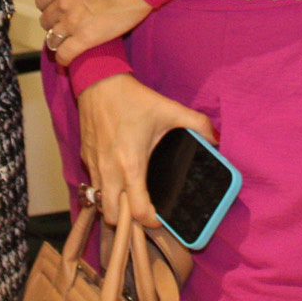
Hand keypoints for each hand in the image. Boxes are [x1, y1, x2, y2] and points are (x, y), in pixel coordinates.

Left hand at [37, 0, 151, 63]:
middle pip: (46, 20)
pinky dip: (63, 59)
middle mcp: (62, 4)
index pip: (42, 0)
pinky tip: (66, 60)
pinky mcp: (85, 39)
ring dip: (56, 40)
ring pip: (52, 37)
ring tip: (66, 41)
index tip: (55, 7)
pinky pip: (66, 54)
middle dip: (52, 22)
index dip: (47, 5)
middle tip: (63, 23)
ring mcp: (72, 23)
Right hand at [76, 73, 214, 229]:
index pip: (138, 211)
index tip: (159, 217)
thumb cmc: (133, 98)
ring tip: (129, 196)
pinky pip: (93, 185)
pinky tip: (116, 176)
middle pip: (112, 217)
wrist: (99, 81)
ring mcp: (94, 166)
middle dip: (127, 220)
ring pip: (99, 204)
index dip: (151, 221)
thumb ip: (197, 123)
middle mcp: (110, 171)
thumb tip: (216, 139)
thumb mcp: (169, 109)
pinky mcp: (85, 158)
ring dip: (113, 206)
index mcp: (132, 165)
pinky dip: (103, 189)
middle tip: (142, 208)